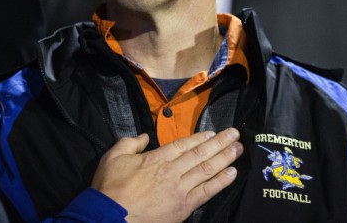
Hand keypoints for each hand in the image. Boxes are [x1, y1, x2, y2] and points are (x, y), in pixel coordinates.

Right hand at [92, 128, 242, 222]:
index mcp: (157, 158)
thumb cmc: (109, 189)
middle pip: (201, 154)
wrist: (108, 218)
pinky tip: (232, 173)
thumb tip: (144, 137)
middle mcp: (172, 171)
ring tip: (238, 149)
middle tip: (235, 133)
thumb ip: (130, 143)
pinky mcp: (183, 207)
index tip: (214, 132)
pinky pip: (206, 192)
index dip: (201, 138)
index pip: (184, 144)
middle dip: (220, 143)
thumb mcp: (113, 157)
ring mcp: (180, 189)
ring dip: (225, 158)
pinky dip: (221, 182)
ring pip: (207, 170)